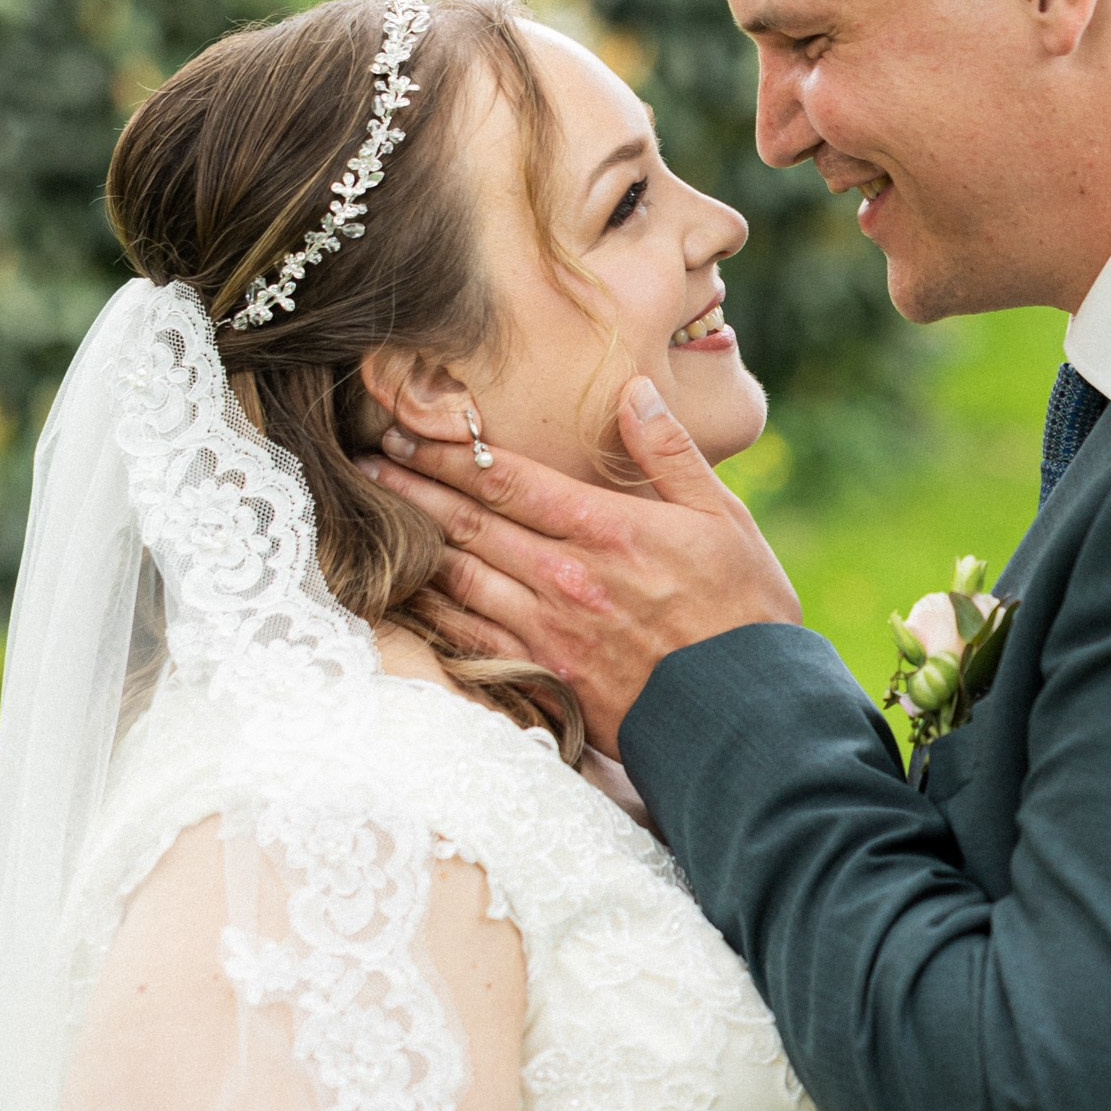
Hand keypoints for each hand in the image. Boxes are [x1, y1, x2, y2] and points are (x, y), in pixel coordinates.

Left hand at [361, 379, 801, 758]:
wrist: (747, 719)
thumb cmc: (745, 615)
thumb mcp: (724, 519)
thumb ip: (670, 453)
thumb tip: (633, 391)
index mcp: (606, 529)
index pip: (507, 479)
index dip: (447, 452)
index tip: (405, 429)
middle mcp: (566, 577)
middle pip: (468, 523)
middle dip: (410, 487)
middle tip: (363, 460)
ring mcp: (549, 632)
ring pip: (459, 577)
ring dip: (411, 542)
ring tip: (371, 515)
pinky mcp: (545, 679)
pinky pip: (471, 638)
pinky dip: (432, 611)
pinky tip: (404, 593)